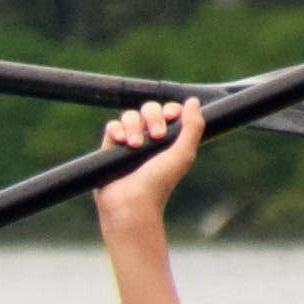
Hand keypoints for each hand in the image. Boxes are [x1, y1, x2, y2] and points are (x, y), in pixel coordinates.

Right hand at [91, 96, 201, 245]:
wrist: (131, 203)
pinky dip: (117, 130)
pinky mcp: (110, 148)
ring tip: (134, 145)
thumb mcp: (183, 154)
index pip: (169, 112)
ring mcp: (129, 143)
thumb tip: (192, 101)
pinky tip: (120, 142)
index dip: (170, 109)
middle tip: (156, 137)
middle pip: (149, 109)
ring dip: (133, 126)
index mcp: (169, 140)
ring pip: (129, 115)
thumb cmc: (159, 183)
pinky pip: (112, 126)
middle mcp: (149, 139)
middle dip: (152, 117)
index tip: (172, 117)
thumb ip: (193, 127)